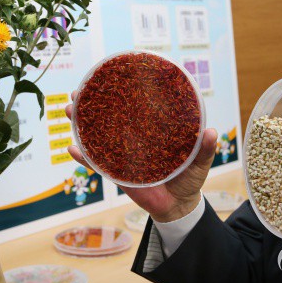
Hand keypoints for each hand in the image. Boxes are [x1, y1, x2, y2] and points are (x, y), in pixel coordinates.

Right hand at [65, 91, 217, 222]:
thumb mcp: (199, 161)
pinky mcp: (118, 174)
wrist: (179, 206)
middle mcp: (133, 139)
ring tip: (70, 111)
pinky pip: (98, 165)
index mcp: (150, 130)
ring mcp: (123, 156)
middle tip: (77, 92)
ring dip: (81, 125)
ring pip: (97, 137)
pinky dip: (84, 158)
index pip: (133, 108)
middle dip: (90, 104)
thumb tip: (211, 131)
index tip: (106, 77)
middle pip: (108, 118)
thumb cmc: (189, 178)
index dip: (119, 93)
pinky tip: (72, 149)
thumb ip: (204, 147)